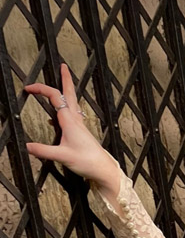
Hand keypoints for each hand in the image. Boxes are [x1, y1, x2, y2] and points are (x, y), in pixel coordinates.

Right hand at [23, 63, 117, 187]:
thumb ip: (43, 151)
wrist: (104, 170)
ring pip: (72, 102)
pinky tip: (59, 115)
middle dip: (65, 78)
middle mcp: (76, 120)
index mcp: (70, 121)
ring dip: (67, 90)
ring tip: (63, 83)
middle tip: (63, 66)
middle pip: (69, 93)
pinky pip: (72, 114)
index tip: (29, 87)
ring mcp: (80, 125)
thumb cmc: (88, 162)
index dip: (40, 89)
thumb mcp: (62, 156)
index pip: (54, 96)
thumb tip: (28, 146)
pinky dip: (65, 107)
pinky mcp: (82, 132)